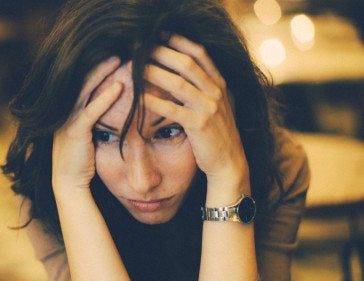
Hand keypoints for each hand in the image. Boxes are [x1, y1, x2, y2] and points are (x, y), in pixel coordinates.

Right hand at [52, 56, 122, 192]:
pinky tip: (120, 87)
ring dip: (102, 74)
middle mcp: (63, 113)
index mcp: (66, 112)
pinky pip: (91, 111)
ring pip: (84, 91)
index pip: (80, 84)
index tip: (112, 56)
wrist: (69, 186)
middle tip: (117, 50)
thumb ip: (94, 120)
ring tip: (119, 60)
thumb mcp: (87, 136)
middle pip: (80, 81)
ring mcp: (66, 122)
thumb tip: (113, 106)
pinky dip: (105, 98)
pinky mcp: (74, 133)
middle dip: (98, 65)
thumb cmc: (81, 163)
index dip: (95, 70)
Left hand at [143, 35, 249, 195]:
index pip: (200, 53)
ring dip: (153, 72)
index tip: (160, 34)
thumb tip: (182, 69)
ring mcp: (209, 108)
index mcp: (220, 84)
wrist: (229, 163)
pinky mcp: (199, 126)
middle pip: (186, 63)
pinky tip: (139, 97)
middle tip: (141, 46)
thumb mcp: (216, 105)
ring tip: (134, 67)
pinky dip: (154, 102)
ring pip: (178, 83)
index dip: (179, 41)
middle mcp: (217, 92)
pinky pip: (173, 110)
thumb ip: (204, 87)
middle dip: (162, 52)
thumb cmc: (216, 135)